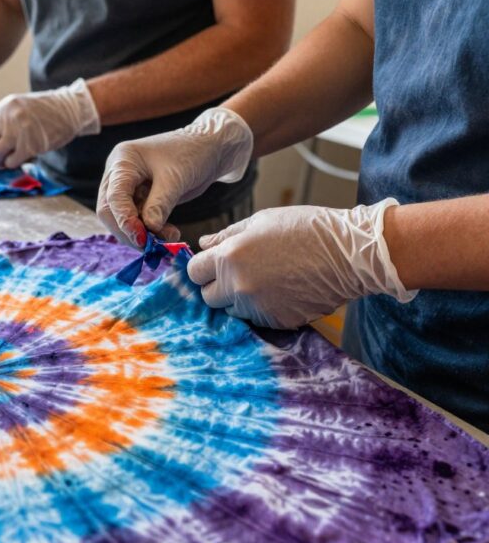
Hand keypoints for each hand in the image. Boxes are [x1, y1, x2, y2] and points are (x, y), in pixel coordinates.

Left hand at [0, 79, 100, 168]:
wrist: (70, 110)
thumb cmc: (45, 112)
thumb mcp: (21, 109)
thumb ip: (3, 123)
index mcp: (5, 106)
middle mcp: (9, 117)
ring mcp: (20, 131)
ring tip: (5, 161)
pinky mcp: (31, 145)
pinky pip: (12, 161)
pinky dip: (11, 164)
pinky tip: (17, 161)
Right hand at [97, 107, 252, 247]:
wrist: (211, 147)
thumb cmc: (193, 153)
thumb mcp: (176, 179)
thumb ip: (159, 204)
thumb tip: (148, 229)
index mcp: (123, 161)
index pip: (114, 196)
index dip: (125, 220)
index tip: (142, 239)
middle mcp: (119, 173)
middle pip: (110, 210)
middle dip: (129, 230)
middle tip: (150, 245)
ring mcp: (128, 185)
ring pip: (123, 218)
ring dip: (142, 233)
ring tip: (168, 238)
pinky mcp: (140, 196)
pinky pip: (138, 218)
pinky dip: (151, 229)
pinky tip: (169, 234)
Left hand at [187, 200, 417, 328]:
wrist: (349, 253)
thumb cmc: (305, 229)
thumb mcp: (261, 221)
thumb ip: (226, 236)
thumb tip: (202, 245)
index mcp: (230, 257)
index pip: (194, 273)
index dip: (203, 268)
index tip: (214, 265)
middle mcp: (238, 286)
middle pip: (208, 297)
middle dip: (218, 287)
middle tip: (241, 273)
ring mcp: (257, 307)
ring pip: (232, 310)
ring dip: (240, 299)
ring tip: (267, 280)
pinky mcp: (276, 322)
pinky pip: (257, 319)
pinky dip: (264, 309)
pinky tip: (282, 291)